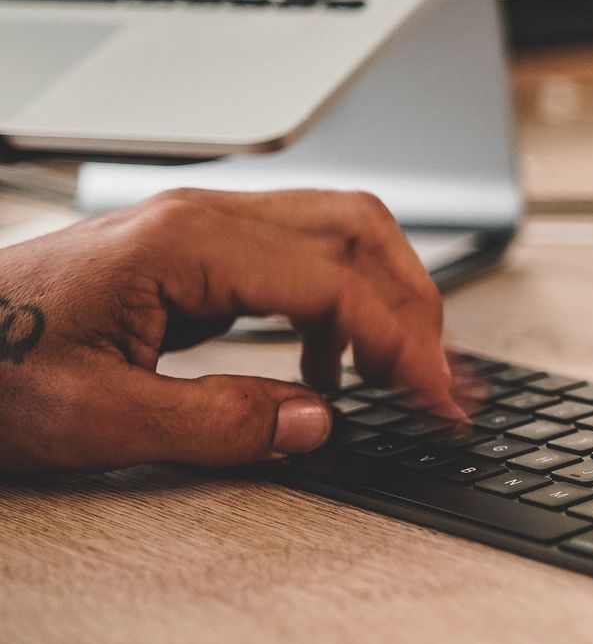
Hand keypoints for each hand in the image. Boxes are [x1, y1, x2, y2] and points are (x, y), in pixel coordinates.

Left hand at [0, 188, 459, 473]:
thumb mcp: (99, 423)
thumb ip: (219, 424)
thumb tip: (318, 423)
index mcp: (186, 246)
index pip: (337, 284)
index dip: (402, 345)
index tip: (439, 400)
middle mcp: (202, 218)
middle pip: (359, 232)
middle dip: (417, 307)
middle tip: (442, 385)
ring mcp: (198, 227)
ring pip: (339, 232)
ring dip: (388, 297)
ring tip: (405, 373)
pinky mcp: (191, 250)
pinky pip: (298, 255)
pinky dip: (341, 305)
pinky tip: (330, 365)